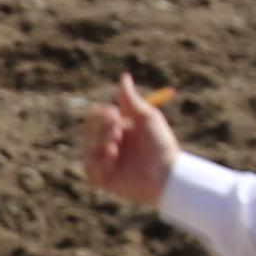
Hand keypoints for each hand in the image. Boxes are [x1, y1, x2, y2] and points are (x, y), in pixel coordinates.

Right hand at [76, 72, 182, 211]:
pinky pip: (89, 167)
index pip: (97, 117)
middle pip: (89, 129)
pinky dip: (98, 159)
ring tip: (116, 144)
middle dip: (100, 126)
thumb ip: (131, 99)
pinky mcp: (104, 179)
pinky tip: (113, 156)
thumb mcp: (146, 116)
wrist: (167, 171)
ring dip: (100, 140)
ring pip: (88, 147)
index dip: (101, 113)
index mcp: (118, 129)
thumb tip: (124, 76)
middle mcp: (110, 144)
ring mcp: (106, 162)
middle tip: (116, 126)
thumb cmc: (160, 143)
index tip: (115, 113)